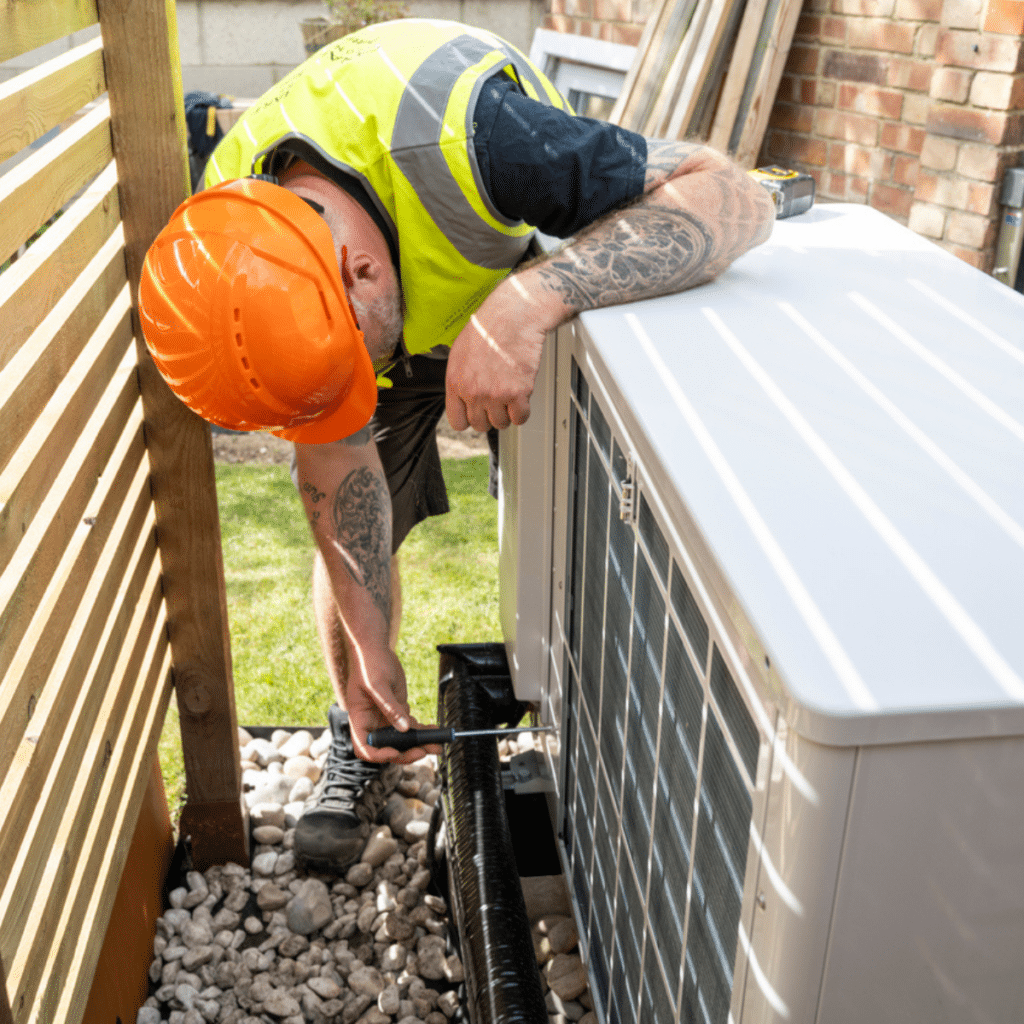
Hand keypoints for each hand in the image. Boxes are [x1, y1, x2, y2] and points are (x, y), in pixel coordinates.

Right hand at [340, 641, 440, 763]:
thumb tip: (404, 727)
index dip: (379, 754)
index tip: (396, 752)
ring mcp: (385, 718)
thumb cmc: (368, 663)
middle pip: (387, 747)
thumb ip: (390, 707)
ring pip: (401, 739)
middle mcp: (372, 723)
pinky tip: (434, 730)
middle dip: (405, 752)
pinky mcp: (397, 710)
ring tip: (437, 745)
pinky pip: (409, 726)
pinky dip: (422, 730)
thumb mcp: (377, 684)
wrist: (375, 649)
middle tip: (423, 751)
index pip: (365, 747)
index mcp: (359, 719)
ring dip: (419, 744)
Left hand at [445, 274, 555, 431]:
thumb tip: (462, 398)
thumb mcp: (460, 353)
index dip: (469, 419)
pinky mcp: (518, 393)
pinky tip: (521, 396)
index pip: (457, 422)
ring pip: (501, 423)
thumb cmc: (488, 328)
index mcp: (455, 382)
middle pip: (480, 425)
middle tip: (497, 401)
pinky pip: (520, 417)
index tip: (476, 413)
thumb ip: (459, 379)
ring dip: (507, 412)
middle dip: (489, 415)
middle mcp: (473, 391)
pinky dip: (523, 410)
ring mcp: (495, 394)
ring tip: (509, 394)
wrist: (513, 316)